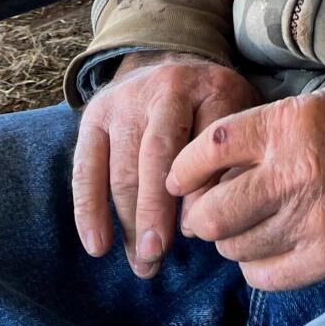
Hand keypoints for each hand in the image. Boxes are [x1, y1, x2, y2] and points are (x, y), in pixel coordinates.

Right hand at [72, 51, 258, 277]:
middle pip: (157, 157)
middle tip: (156, 257)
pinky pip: (86, 168)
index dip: (201, 191)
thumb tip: (196, 222)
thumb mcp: (238, 119)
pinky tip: (98, 245)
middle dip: (155, 213)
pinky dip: (89, 210)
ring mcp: (127, 99)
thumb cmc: (214, 109)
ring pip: (123, 169)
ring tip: (141, 263)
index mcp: (214, 88)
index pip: (206, 144)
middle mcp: (168, 88)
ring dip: (128, 224)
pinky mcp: (95, 113)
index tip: (199, 231)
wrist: (172, 62)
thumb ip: (230, 161)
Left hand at [169, 87, 324, 290]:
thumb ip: (256, 136)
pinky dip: (255, 265)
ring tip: (246, 228)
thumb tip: (202, 177)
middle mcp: (294, 173)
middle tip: (205, 215)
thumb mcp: (304, 109)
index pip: (211, 147)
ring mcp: (311, 218)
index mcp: (287, 126)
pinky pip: (264, 274)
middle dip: (198, 218)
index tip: (179, 179)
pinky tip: (268, 248)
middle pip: (213, 211)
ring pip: (235, 246)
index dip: (184, 168)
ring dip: (231, 240)